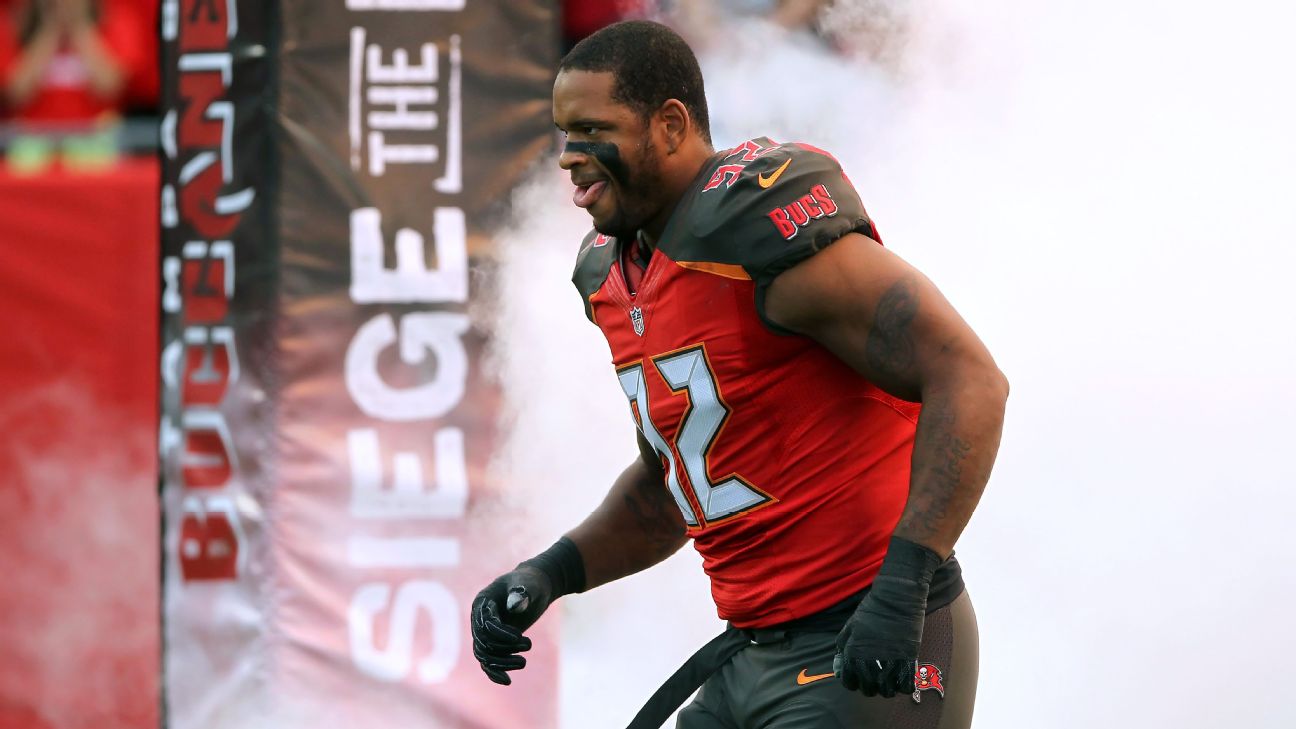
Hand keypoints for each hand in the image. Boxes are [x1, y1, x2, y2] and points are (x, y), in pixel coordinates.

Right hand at [470, 566, 553, 684]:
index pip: (485, 624)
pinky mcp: (494, 641)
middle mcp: (479, 618)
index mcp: (483, 602)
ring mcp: (485, 631)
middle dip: (505, 648)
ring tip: (523, 662)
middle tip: (529, 645)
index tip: (519, 638)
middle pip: (483, 642)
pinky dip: (495, 672)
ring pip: (485, 654)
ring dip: (503, 662)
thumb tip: (515, 604)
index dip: (500, 633)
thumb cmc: (532, 582)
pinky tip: (507, 681)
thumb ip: (522, 592)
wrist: (535, 586)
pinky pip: (488, 661)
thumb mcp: (529, 584)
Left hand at [833, 537, 940, 696]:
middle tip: (875, 682)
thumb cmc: (873, 609)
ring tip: (889, 684)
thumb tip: (840, 658)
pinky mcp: (907, 658)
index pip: (848, 680)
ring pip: (887, 691)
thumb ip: (843, 642)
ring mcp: (888, 660)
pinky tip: (902, 682)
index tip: (858, 682)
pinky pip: (905, 684)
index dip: (853, 684)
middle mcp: (868, 659)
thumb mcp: (851, 624)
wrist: (896, 597)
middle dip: (870, 689)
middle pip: (868, 689)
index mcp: (852, 651)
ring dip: (887, 690)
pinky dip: (904, 688)